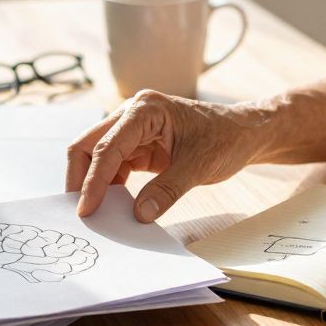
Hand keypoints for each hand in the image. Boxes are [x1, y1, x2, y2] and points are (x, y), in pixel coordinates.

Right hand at [66, 90, 263, 221]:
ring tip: (96, 215)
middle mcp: (133, 114)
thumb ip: (168, 190)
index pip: (107, 146)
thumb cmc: (225, 139)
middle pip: (89, 145)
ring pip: (98, 156)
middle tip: (81, 214)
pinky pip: (114, 166)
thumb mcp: (199, 166)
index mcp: (146, 109)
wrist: (244, 133)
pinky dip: (110, 186)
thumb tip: (139, 215)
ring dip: (94, 184)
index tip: (86, 210)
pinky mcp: (139, 145)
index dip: (93, 180)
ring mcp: (134, 130)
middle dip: (81, 178)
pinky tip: (114, 207)